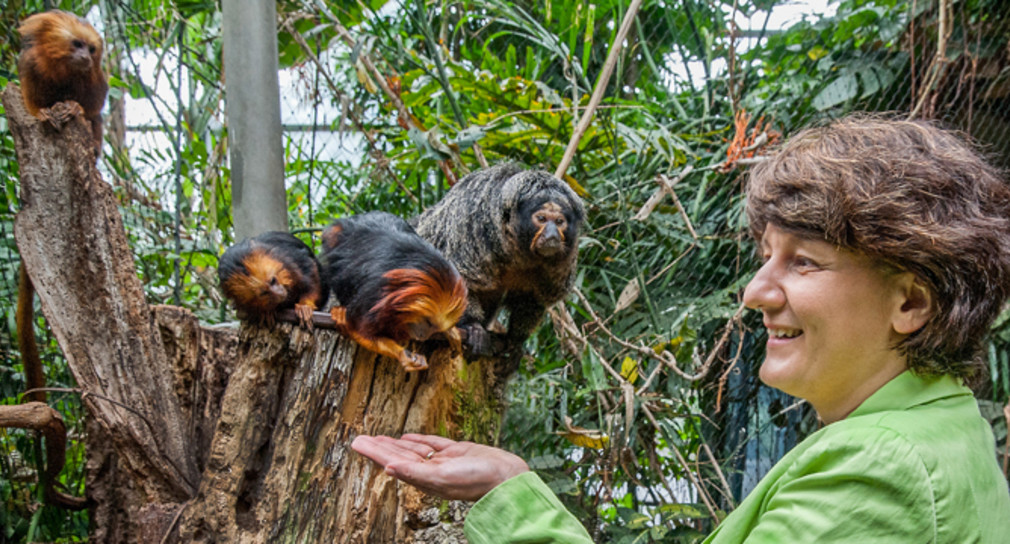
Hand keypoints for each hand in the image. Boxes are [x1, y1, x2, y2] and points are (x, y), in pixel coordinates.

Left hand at [351, 433, 528, 501]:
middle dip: (379, 447)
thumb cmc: (476, 480)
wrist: (507, 476)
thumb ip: (414, 473)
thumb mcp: (442, 478)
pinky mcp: (457, 452)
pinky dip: (418, 440)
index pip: (393, 463)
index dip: (375, 453)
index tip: (358, 443)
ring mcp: (444, 462)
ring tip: (378, 438)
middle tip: (360, 438)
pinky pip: (433, 445)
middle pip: (399, 457)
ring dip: (395, 444)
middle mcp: (430, 472)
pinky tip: (407, 438)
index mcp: (424, 479)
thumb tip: (387, 469)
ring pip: (413, 451)